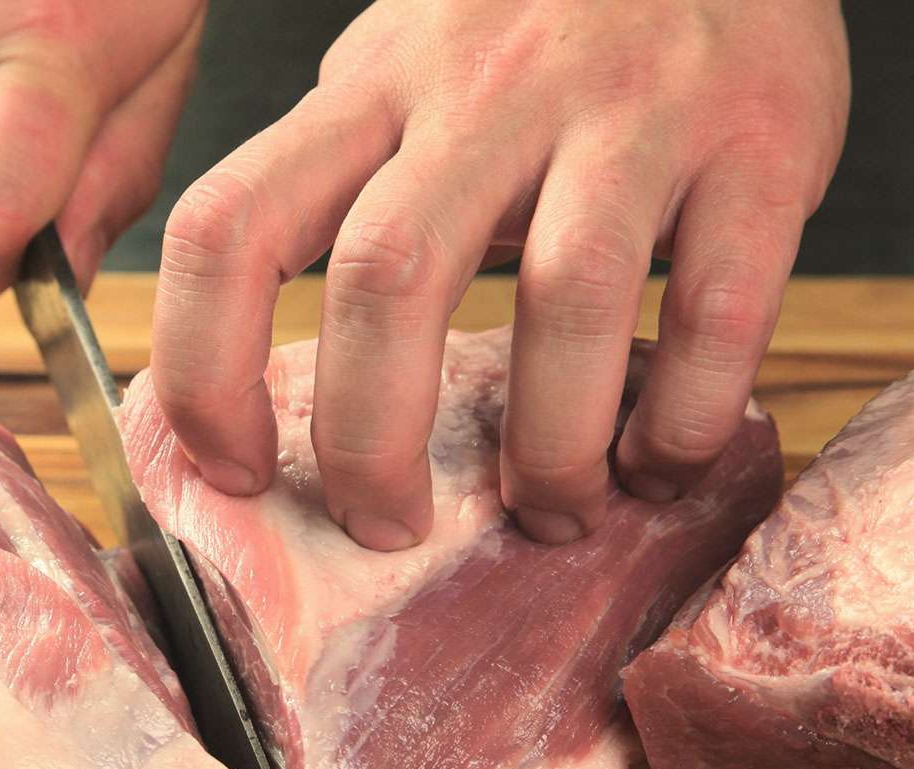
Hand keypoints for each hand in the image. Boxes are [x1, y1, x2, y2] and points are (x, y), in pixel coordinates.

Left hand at [150, 0, 848, 547]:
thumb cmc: (534, 25)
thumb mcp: (398, 73)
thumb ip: (330, 183)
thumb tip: (242, 354)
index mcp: (370, 91)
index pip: (229, 225)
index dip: (206, 370)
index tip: (237, 469)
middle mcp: (483, 91)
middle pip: (385, 279)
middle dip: (372, 441)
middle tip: (387, 525)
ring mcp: (625, 110)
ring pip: (562, 300)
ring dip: (547, 449)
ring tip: (551, 509)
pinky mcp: (754, 141)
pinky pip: (714, 308)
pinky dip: (680, 416)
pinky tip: (657, 460)